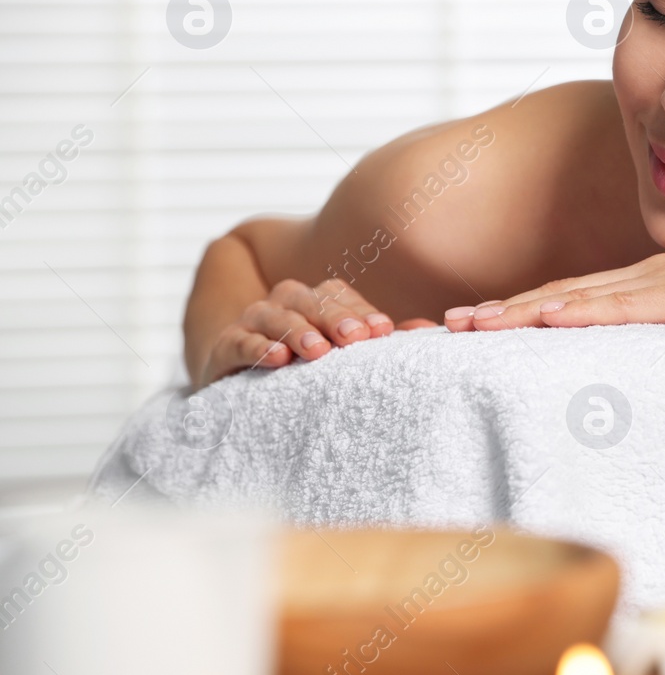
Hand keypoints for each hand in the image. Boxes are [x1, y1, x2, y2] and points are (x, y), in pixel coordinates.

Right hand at [195, 277, 422, 387]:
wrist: (241, 378)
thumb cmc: (303, 361)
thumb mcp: (339, 349)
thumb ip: (379, 337)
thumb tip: (428, 330)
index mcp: (315, 299)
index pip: (339, 296)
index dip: (361, 311)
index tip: (383, 332)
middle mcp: (284, 303)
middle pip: (310, 300)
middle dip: (335, 318)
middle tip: (355, 339)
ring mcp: (252, 322)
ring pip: (275, 315)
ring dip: (298, 330)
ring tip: (318, 351)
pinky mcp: (225, 346)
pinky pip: (239, 341)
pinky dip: (257, 347)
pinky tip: (276, 359)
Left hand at [441, 229, 664, 330]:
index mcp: (661, 281)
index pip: (579, 297)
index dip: (527, 309)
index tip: (482, 325)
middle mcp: (653, 276)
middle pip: (563, 294)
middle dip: (503, 310)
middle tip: (446, 326)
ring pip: (579, 299)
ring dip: (520, 313)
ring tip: (469, 326)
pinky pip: (625, 309)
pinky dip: (580, 314)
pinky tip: (544, 320)